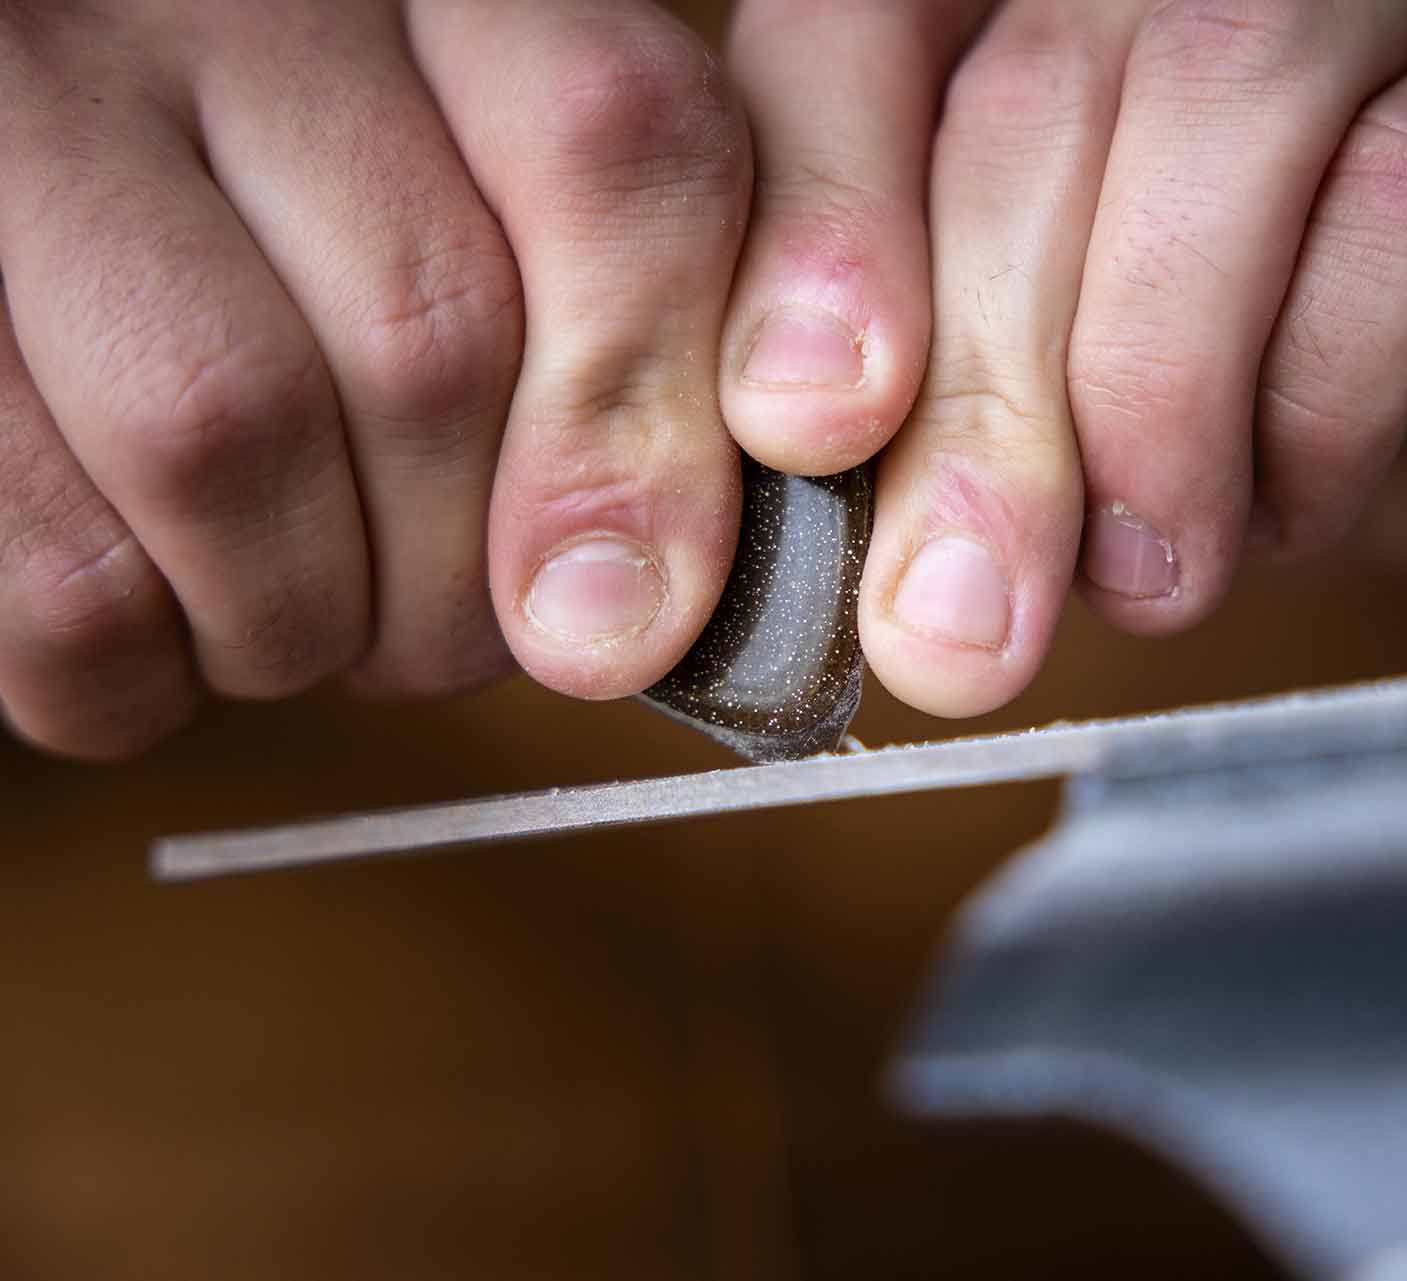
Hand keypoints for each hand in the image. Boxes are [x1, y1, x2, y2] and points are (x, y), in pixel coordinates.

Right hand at [0, 0, 754, 757]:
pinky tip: (158, 635)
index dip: (647, 404)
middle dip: (460, 583)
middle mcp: (237, 6)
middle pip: (432, 334)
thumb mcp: (492, 283)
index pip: (617, 143)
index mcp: (446, 2)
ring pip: (224, 427)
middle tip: (437, 635)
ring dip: (293, 622)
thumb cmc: (303, 306)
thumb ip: (611, 370)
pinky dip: (130, 672)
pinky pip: (54, 552)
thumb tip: (638, 605)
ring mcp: (36, 113)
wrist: (47, 271)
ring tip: (291, 625)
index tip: (642, 612)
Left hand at [717, 0, 1406, 716]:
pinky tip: (1300, 503)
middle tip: (961, 609)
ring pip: (1220, 108)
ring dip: (1156, 388)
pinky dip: (1326, 394)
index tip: (799, 427)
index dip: (817, 217)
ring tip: (1151, 573)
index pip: (863, 26)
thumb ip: (947, 414)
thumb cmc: (1270, 379)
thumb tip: (871, 576)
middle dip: (983, 387)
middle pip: (1031, 97)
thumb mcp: (1068, 398)